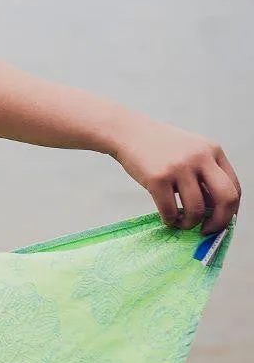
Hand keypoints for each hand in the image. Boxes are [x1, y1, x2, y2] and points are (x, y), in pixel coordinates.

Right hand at [111, 118, 240, 233]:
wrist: (128, 132)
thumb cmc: (159, 145)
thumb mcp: (189, 151)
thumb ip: (204, 174)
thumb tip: (213, 210)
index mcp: (212, 150)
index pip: (234, 187)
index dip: (230, 209)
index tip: (219, 220)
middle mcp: (200, 157)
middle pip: (226, 198)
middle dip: (220, 221)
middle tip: (208, 230)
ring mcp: (178, 167)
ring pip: (196, 208)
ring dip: (190, 223)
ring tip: (181, 223)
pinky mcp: (157, 178)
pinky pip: (170, 209)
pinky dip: (170, 219)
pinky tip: (167, 218)